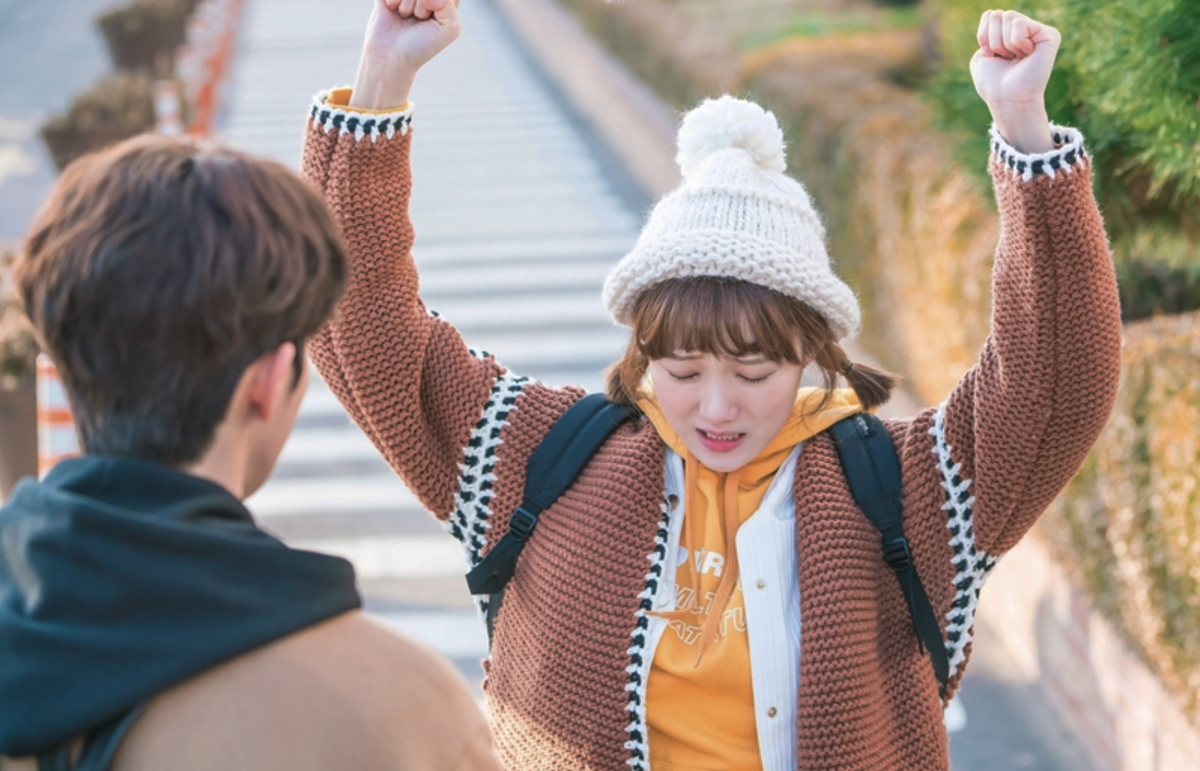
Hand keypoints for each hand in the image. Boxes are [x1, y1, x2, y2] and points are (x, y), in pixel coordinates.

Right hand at [350, 0, 460, 110]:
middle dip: (424, 5)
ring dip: (408, 5)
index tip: (433, 19)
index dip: (439, 3)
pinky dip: (394, 1)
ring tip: (406, 16)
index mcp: (446, 0)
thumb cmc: (422, 45)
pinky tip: (393, 10)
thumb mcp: (449, 28)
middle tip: (419, 18)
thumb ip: (448, 4)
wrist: (391, 57)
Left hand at [969, 10, 1058, 153]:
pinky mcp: (1049, 35)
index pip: (990, 15)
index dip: (983, 36)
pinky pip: (1019, 23)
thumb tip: (996, 14)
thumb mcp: (980, 56)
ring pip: (1008, 16)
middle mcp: (1025, 31)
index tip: (991, 56)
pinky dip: (1015, 41)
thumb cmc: (993, 83)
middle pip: (998, 14)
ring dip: (1003, 43)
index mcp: (1009, 35)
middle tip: (1005, 59)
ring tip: (1015, 58)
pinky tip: (1026, 54)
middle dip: (994, 40)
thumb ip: (986, 32)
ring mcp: (1038, 32)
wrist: (1007, 98)